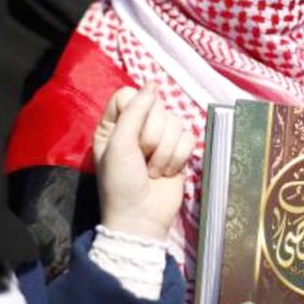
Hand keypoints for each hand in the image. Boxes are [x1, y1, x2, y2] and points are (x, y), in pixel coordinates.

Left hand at [93, 84, 194, 241]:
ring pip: (175, 122)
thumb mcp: (119, 146)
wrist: (141, 218)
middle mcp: (137, 127)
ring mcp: (159, 139)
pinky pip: (189, 137)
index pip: (130, 95)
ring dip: (165, 152)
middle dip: (152, 138)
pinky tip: (166, 173)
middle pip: (156, 107)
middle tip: (142, 159)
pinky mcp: (178, 151)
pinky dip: (178, 158)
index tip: (131, 135)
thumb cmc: (121, 184)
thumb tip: (152, 85)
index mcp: (114, 124)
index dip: (136, 112)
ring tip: (152, 171)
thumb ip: (134, 113)